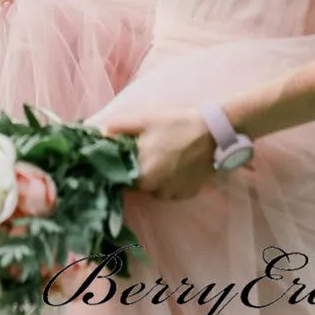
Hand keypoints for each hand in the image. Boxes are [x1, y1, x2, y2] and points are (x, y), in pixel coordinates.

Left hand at [101, 106, 216, 199]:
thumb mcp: (144, 118)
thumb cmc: (177, 123)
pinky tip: (176, 162)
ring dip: (153, 175)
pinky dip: (169, 179)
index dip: (118, 165)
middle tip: (146, 149)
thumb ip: (119, 127)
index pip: (120, 177)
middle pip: (136, 183)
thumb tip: (99, 134)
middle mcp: (156, 191)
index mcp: (142, 175)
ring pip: (153, 188)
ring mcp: (173, 195)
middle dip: (136, 168)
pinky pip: (169, 189)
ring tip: (163, 154)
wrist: (214, 133)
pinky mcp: (186, 195)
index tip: (122, 154)